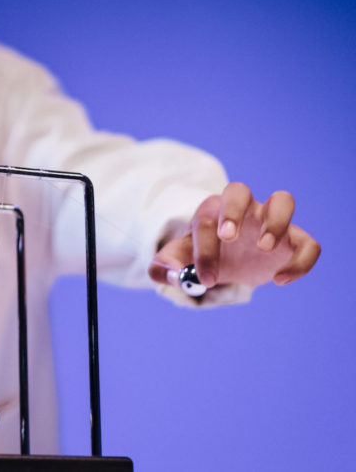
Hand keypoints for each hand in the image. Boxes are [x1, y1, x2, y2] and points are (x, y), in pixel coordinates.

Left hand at [149, 182, 319, 289]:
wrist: (229, 266)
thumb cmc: (202, 257)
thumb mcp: (178, 264)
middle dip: (234, 211)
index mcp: (210, 212)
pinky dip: (300, 260)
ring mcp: (270, 222)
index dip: (205, 248)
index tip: (205, 276)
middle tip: (229, 238)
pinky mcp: (294, 241)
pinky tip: (280, 280)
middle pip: (238, 191)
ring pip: (283, 201)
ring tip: (263, 248)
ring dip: (275, 221)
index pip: (205, 219)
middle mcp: (242, 210)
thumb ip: (163, 267)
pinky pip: (308, 243)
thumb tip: (170, 274)